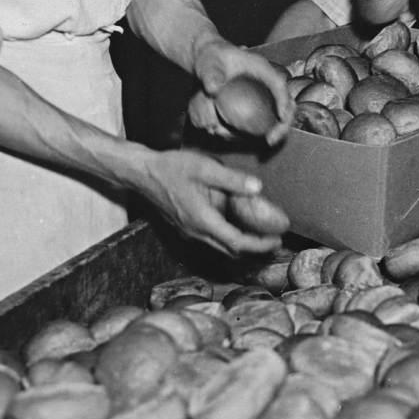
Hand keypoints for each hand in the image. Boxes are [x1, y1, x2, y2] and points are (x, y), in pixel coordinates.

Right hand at [132, 148, 283, 254]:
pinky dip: (230, 238)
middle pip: (230, 250)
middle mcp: (195, 232)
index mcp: (202, 220)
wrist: (142, 174)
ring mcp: (189, 231)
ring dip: (243, 245)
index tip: (277, 239)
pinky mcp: (186, 227)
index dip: (259, 244)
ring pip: (221, 247)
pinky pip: (212, 239)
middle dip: (255, 249)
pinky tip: (240, 224)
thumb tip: (258, 188)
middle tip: (276, 240)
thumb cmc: (171, 168)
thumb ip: (232, 179)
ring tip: (263, 234)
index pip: (236, 242)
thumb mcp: (203, 168)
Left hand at [188, 39, 294, 143]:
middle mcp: (266, 83)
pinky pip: (264, 121)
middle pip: (286, 104)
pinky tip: (243, 139)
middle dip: (284, 124)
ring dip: (274, 131)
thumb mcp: (207, 63)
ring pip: (278, 116)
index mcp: (261, 68)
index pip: (278, 84)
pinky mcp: (256, 107)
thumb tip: (213, 89)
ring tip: (264, 142)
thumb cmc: (209, 59)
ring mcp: (263, 96)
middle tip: (271, 140)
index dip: (283, 101)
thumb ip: (210, 74)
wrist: (208, 62)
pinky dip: (258, 133)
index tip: (281, 117)